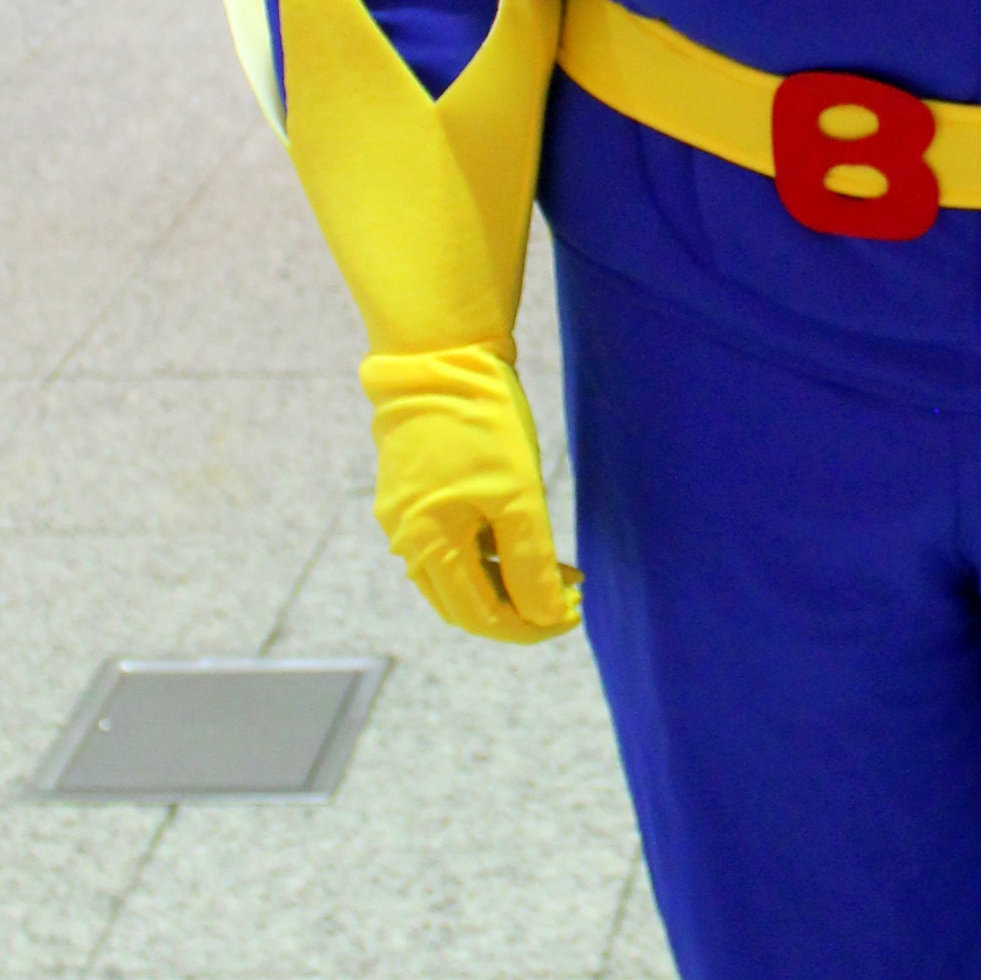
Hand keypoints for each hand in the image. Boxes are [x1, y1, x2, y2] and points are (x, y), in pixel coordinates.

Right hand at [363, 343, 581, 644]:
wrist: (440, 353)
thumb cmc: (480, 423)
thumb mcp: (518, 497)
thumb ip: (530, 564)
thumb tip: (545, 616)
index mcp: (427, 546)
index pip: (481, 617)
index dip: (530, 626)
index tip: (574, 615)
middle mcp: (407, 538)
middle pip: (466, 603)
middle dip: (521, 609)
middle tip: (570, 599)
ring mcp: (406, 514)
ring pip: (462, 571)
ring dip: (510, 579)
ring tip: (563, 572)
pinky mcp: (415, 490)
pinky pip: (453, 539)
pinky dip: (493, 549)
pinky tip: (530, 540)